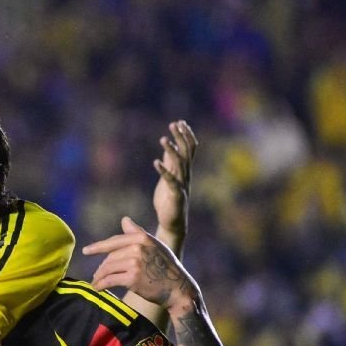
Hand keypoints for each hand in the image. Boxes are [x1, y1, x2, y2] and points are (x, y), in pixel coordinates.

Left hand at [83, 217, 200, 315]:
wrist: (178, 288)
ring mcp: (134, 262)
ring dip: (99, 277)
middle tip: (98, 276)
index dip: (98, 247)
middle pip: (110, 257)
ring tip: (96, 283)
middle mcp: (137, 247)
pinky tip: (98, 288)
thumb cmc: (166, 267)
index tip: (86, 251)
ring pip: (107, 268)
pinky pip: (109, 280)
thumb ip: (137, 233)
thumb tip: (124, 219)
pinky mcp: (132, 278)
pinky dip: (101, 285)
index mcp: (142, 237)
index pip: (114, 241)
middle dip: (102, 268)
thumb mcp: (154, 246)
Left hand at [152, 121, 196, 240]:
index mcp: (184, 170)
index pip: (189, 149)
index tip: (180, 122)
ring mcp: (182, 184)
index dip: (186, 135)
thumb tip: (169, 148)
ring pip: (179, 164)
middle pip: (187, 152)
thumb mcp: (168, 178)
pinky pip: (170, 180)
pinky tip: (156, 162)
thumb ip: (170, 164)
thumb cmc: (169, 200)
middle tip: (174, 124)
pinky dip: (163, 171)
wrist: (172, 222)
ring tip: (162, 139)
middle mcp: (185, 175)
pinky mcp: (176, 194)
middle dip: (181, 137)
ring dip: (171, 150)